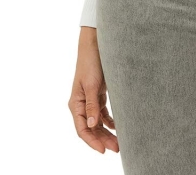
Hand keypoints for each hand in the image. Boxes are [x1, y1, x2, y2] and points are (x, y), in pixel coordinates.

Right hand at [67, 26, 118, 153]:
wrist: (95, 45)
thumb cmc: (90, 62)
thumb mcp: (91, 85)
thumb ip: (92, 105)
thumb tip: (92, 125)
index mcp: (76, 104)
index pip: (83, 129)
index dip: (92, 141)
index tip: (103, 150)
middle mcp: (81, 104)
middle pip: (91, 128)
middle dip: (103, 139)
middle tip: (118, 148)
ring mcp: (89, 100)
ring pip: (98, 123)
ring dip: (107, 132)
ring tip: (119, 141)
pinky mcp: (97, 95)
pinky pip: (103, 113)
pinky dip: (110, 121)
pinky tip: (118, 127)